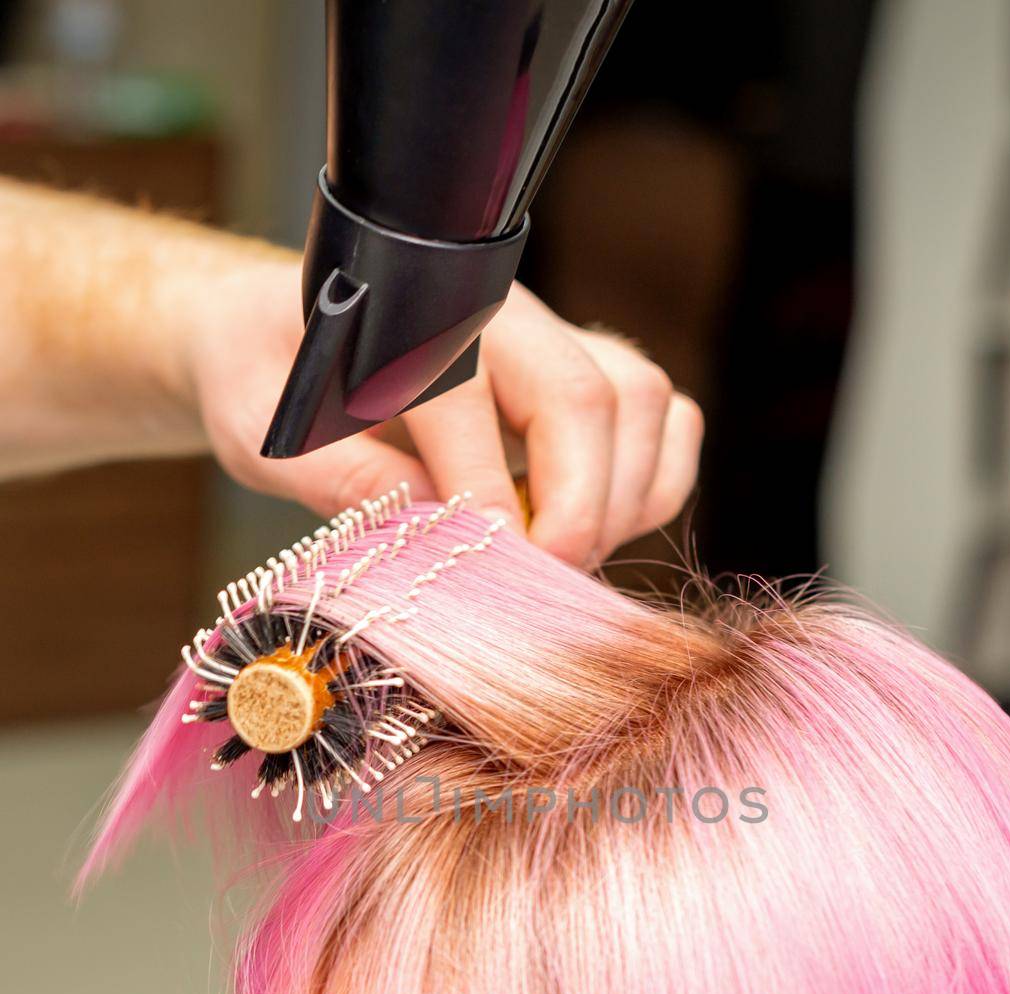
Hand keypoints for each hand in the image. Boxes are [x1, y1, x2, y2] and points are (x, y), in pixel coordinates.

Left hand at [186, 257, 702, 568]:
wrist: (284, 327)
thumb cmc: (270, 376)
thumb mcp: (264, 430)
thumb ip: (336, 476)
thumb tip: (428, 529)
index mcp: (411, 310)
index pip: (472, 401)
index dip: (486, 501)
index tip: (483, 577)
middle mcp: (504, 310)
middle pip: (587, 397)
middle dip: (576, 511)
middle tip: (537, 590)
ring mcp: (561, 335)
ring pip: (642, 404)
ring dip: (621, 501)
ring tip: (557, 561)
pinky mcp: (595, 371)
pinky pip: (668, 422)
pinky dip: (654, 486)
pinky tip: (596, 529)